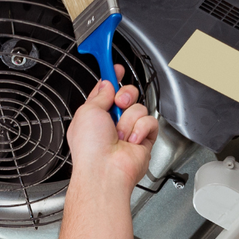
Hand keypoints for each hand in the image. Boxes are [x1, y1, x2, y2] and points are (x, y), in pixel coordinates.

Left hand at [66, 65, 158, 192]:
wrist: (105, 170)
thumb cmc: (90, 148)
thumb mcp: (87, 111)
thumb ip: (99, 94)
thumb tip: (106, 84)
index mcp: (95, 116)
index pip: (106, 90)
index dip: (112, 77)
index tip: (115, 68)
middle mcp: (111, 123)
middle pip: (127, 95)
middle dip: (124, 96)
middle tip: (118, 105)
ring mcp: (128, 131)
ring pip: (139, 107)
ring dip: (129, 119)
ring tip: (120, 134)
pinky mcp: (144, 139)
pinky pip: (150, 121)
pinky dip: (141, 129)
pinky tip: (131, 141)